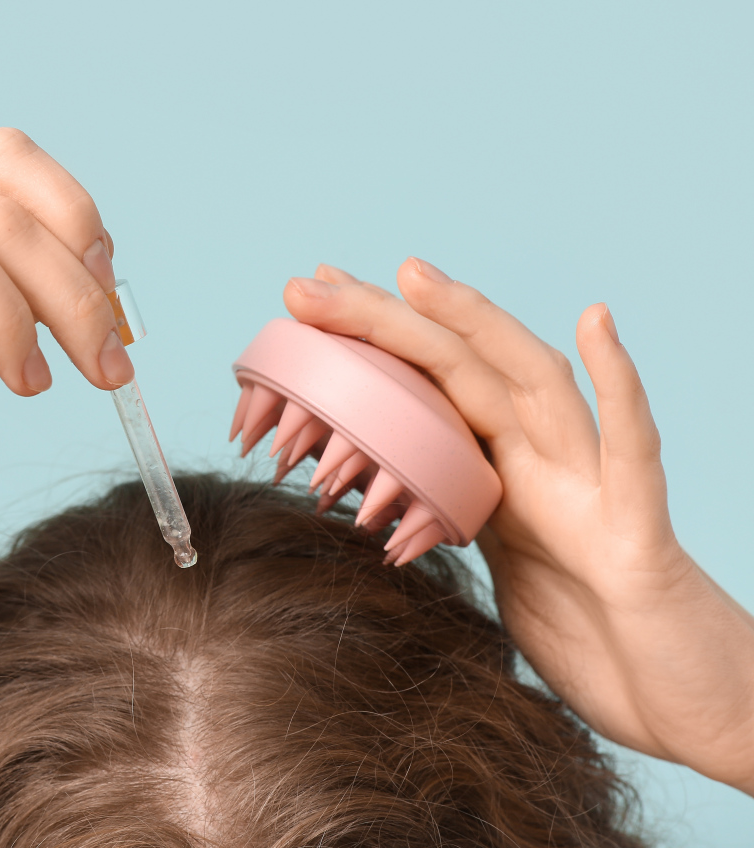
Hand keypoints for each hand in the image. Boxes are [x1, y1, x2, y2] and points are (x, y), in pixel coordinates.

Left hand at [284, 258, 753, 792]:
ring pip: (534, 385)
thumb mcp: (503, 574)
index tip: (308, 303)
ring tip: (416, 278)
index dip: (373, 343)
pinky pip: (631, 451)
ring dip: (476, 327)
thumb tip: (390, 511)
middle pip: (463, 371)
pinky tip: (596, 325)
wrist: (681, 703)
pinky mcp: (638, 533)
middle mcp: (545, 463)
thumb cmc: (599, 641)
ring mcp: (592, 488)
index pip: (432, 389)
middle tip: (312, 283)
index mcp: (504, 473)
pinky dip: (617, 387)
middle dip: (388, 322)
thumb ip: (462, 526)